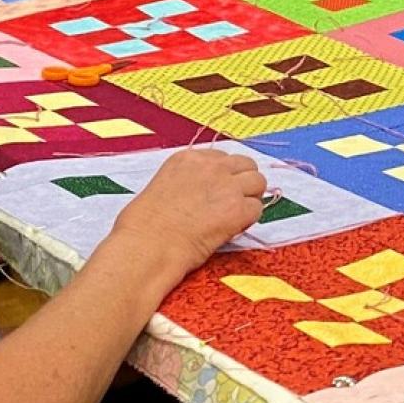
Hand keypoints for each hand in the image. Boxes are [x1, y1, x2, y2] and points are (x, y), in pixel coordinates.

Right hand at [119, 148, 269, 276]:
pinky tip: (232, 229)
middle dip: (244, 183)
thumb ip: (188, 183)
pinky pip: (256, 209)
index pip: (223, 158)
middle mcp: (210, 167)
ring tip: (235, 217)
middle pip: (246, 165)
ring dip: (251, 198)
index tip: (218, 192)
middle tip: (233, 203)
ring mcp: (226, 186)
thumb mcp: (163, 187)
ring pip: (258, 182)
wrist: (147, 245)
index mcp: (188, 158)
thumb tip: (204, 195)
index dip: (225, 176)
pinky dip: (248, 220)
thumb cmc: (145, 225)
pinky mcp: (237, 209)